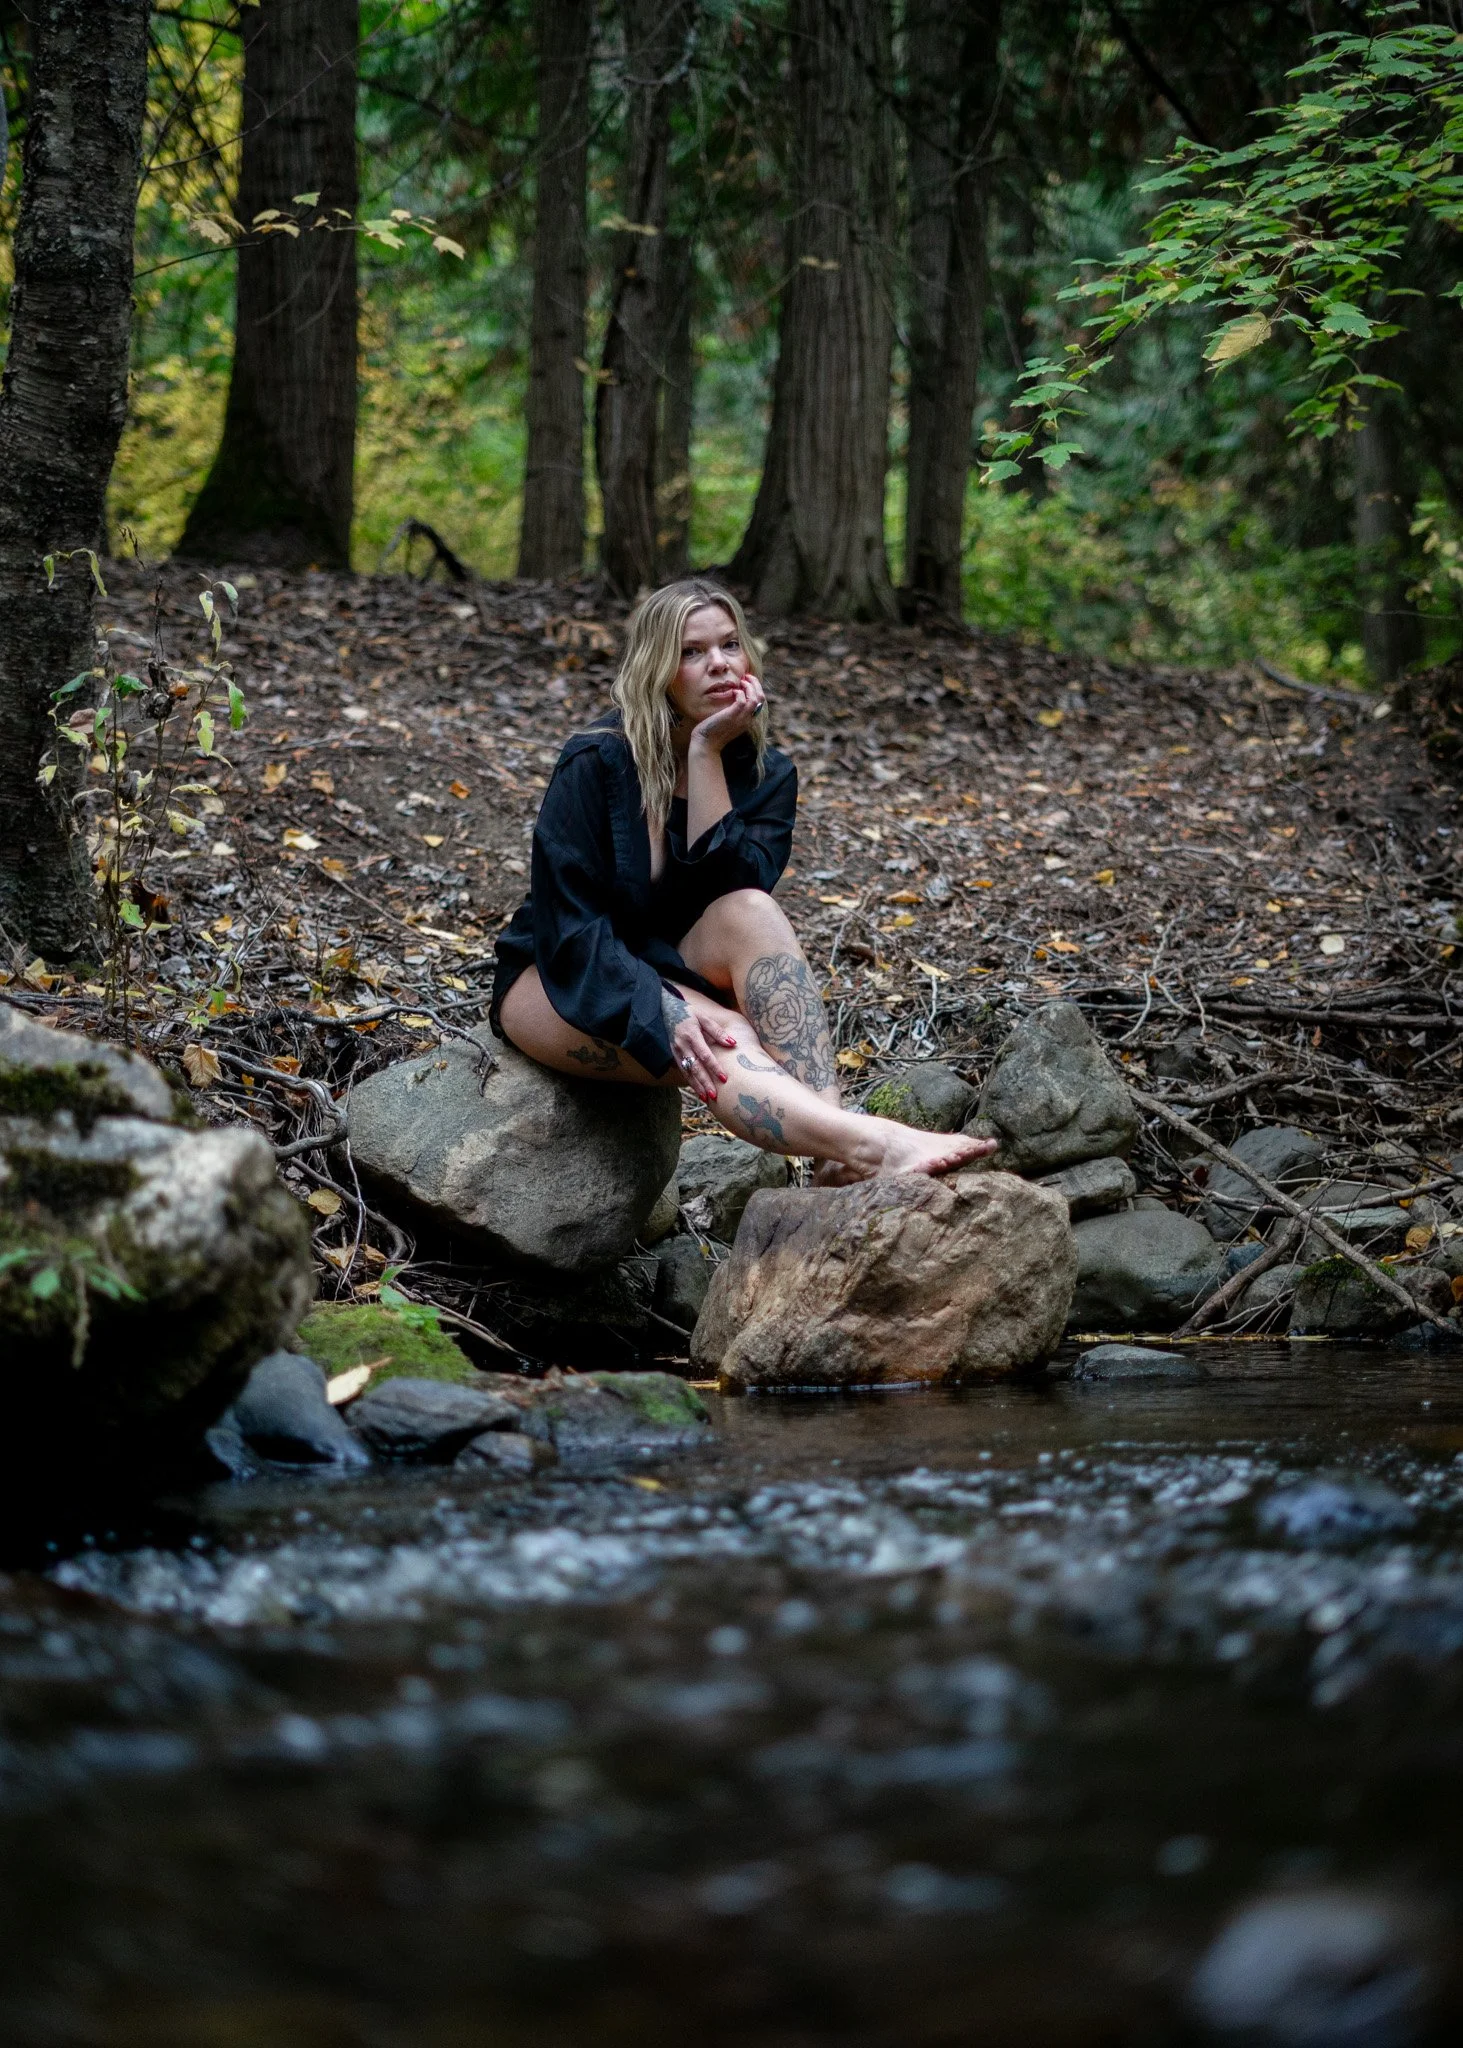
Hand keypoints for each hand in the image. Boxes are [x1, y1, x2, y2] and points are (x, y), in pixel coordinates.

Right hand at [663, 988, 733, 1102]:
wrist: (665, 1010)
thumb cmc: (688, 1013)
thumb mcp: (703, 1017)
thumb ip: (717, 1031)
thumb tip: (732, 1043)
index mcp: (691, 1035)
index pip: (704, 1055)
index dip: (714, 1067)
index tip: (724, 1078)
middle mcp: (682, 1046)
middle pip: (695, 1068)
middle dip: (705, 1083)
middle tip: (714, 1095)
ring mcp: (676, 1052)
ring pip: (687, 1072)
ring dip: (696, 1086)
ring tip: (706, 1098)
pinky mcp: (673, 1056)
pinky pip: (683, 1071)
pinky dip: (690, 1082)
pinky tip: (698, 1091)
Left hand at [688, 672, 764, 755]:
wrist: (706, 744)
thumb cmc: (713, 731)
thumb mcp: (727, 719)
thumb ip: (732, 710)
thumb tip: (732, 697)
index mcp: (748, 720)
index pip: (760, 702)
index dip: (756, 689)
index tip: (747, 680)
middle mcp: (748, 719)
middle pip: (761, 698)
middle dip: (756, 684)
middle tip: (747, 676)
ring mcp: (742, 718)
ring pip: (755, 698)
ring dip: (750, 686)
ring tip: (742, 680)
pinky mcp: (733, 716)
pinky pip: (743, 701)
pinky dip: (740, 693)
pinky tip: (733, 691)